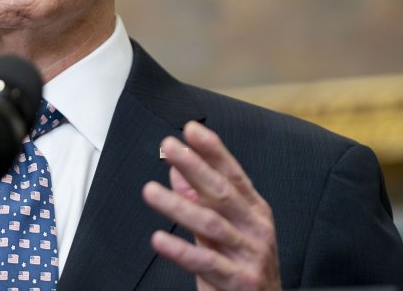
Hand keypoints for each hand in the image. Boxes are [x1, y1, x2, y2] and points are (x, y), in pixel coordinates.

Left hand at [142, 121, 280, 290]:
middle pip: (222, 192)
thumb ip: (202, 200)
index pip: (232, 173)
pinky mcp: (240, 281)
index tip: (191, 129)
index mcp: (253, 210)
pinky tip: (159, 239)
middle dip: (194, 166)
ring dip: (177, 205)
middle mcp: (255, 228)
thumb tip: (177, 171)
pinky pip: (206, 263)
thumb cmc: (242, 265)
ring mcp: (249, 254)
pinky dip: (181, 250)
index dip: (212, 150)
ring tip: (150, 191)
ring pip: (211, 224)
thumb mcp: (223, 229)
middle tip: (169, 147)